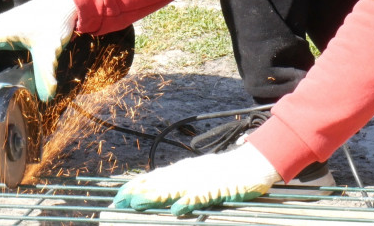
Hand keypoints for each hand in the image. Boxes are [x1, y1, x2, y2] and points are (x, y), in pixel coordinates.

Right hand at [0, 0, 76, 101]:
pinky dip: (6, 55)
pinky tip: (17, 65)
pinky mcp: (14, 25)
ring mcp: (6, 23)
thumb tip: (47, 96)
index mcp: (2, 28)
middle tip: (1, 83)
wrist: (66, 2)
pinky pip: (2, 42)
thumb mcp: (49, 50)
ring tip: (8, 77)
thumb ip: (45, 74)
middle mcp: (0, 25)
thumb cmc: (54, 22)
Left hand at [112, 143, 280, 215]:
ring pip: (174, 188)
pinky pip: (200, 196)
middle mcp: (189, 172)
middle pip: (159, 182)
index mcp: (184, 170)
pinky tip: (176, 209)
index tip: (119, 195)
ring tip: (137, 203)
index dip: (136, 186)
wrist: (254, 163)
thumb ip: (182, 184)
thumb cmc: (227, 173)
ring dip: (154, 196)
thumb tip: (165, 197)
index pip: (155, 177)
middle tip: (118, 201)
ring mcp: (202, 180)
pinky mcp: (217, 188)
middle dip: (138, 192)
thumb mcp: (200, 176)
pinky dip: (188, 202)